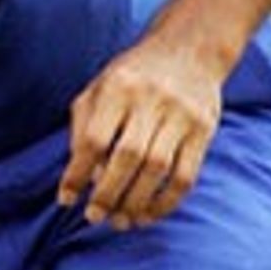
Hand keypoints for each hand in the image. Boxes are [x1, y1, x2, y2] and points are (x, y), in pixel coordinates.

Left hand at [58, 33, 221, 227]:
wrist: (190, 48)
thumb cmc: (132, 77)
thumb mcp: (99, 89)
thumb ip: (83, 128)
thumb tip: (82, 180)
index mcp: (117, 88)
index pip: (94, 139)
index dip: (77, 174)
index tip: (66, 200)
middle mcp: (151, 100)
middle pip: (127, 157)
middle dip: (108, 194)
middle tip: (95, 216)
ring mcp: (181, 115)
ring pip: (157, 170)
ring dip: (136, 203)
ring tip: (121, 221)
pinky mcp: (204, 130)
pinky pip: (186, 176)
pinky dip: (166, 202)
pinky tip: (149, 214)